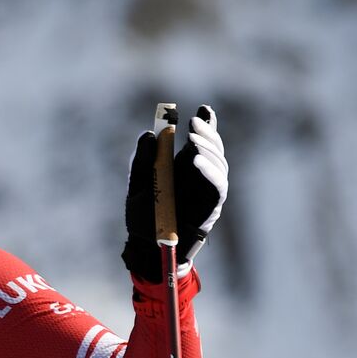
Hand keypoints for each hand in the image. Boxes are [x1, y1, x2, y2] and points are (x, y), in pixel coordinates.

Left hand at [122, 105, 228, 283]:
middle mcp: (200, 175)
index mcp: (184, 166)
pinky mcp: (211, 206)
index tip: (203, 108)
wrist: (147, 249)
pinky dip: (209, 172)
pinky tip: (196, 160)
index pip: (200, 141)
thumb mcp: (138, 185)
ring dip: (208, 148)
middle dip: (207, 132)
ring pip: (219, 163)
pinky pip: (217, 186)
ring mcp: (207, 190)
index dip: (207, 123)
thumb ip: (143, 160)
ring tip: (193, 140)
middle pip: (213, 148)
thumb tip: (148, 133)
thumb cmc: (143, 218)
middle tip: (193, 122)